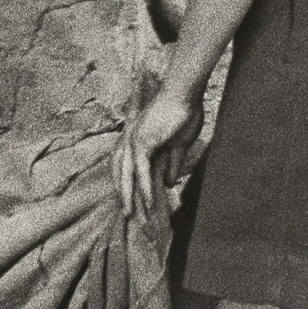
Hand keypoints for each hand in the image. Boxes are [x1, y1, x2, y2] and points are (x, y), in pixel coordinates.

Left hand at [117, 89, 203, 219]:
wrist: (185, 93)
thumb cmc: (183, 113)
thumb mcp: (179, 145)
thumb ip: (172, 164)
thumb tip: (169, 183)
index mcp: (135, 139)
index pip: (127, 168)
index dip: (128, 186)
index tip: (132, 204)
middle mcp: (129, 140)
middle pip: (122, 174)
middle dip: (125, 195)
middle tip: (128, 215)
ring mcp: (133, 141)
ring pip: (128, 175)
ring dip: (130, 196)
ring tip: (133, 215)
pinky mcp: (142, 142)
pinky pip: (141, 170)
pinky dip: (144, 186)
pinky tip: (149, 201)